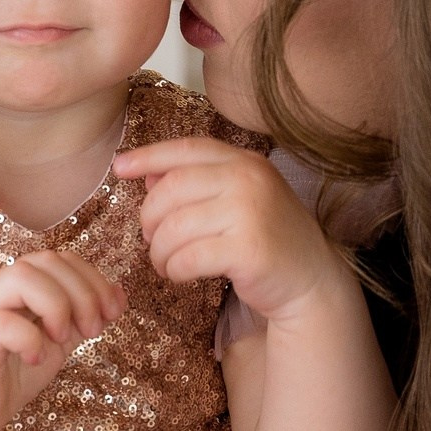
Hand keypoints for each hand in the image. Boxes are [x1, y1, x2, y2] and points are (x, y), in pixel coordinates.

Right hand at [0, 250, 124, 430]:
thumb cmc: (9, 374)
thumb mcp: (57, 341)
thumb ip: (82, 316)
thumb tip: (119, 294)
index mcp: (17, 285)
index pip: (61, 258)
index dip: (93, 279)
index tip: (111, 313)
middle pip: (45, 260)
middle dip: (83, 292)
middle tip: (92, 331)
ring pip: (22, 277)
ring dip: (57, 306)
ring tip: (62, 339)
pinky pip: (2, 322)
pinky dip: (30, 338)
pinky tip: (36, 357)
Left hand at [113, 139, 348, 326]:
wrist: (311, 280)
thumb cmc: (267, 239)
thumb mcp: (239, 200)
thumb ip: (198, 183)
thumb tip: (147, 175)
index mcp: (245, 162)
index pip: (187, 149)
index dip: (148, 156)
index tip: (119, 167)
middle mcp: (249, 179)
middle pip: (172, 189)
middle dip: (149, 217)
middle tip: (151, 239)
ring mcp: (250, 213)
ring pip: (175, 227)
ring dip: (159, 251)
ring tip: (165, 263)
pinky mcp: (248, 250)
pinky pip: (188, 258)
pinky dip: (175, 270)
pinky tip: (180, 275)